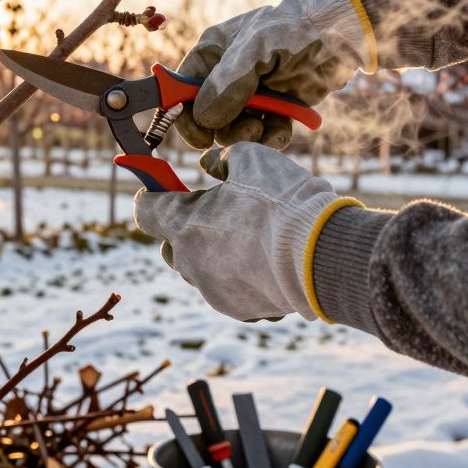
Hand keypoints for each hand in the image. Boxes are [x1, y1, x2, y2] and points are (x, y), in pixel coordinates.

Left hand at [133, 143, 345, 321]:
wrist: (323, 254)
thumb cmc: (284, 201)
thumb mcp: (251, 159)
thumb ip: (221, 160)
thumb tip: (208, 165)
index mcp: (184, 225)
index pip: (145, 210)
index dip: (152, 194)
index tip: (163, 188)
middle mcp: (191, 262)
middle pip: (170, 246)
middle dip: (184, 229)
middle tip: (214, 212)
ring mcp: (213, 290)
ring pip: (200, 269)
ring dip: (213, 253)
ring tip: (249, 236)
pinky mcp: (238, 309)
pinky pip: (227, 289)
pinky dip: (238, 276)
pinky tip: (266, 261)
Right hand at [174, 0, 371, 148]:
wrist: (343, 35)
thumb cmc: (295, 29)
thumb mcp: (256, 47)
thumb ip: (227, 82)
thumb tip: (204, 119)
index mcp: (213, 54)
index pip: (182, 89)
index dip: (183, 115)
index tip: (199, 136)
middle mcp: (227, 76)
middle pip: (207, 117)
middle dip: (223, 129)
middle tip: (248, 130)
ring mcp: (252, 94)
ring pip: (234, 130)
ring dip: (248, 136)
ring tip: (266, 129)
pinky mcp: (276, 109)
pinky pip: (263, 134)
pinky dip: (270, 139)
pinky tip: (282, 131)